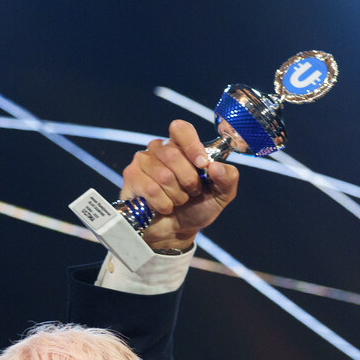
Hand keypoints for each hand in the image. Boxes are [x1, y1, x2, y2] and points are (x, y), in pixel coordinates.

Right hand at [118, 119, 237, 251]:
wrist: (177, 231)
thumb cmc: (198, 207)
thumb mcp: (222, 194)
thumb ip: (228, 178)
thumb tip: (215, 167)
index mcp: (183, 147)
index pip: (181, 129)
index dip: (192, 145)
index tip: (202, 164)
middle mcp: (160, 150)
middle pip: (173, 154)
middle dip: (189, 181)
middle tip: (192, 192)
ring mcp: (143, 162)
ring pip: (163, 175)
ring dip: (177, 195)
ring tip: (178, 200)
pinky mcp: (131, 178)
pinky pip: (151, 190)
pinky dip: (164, 204)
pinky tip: (164, 207)